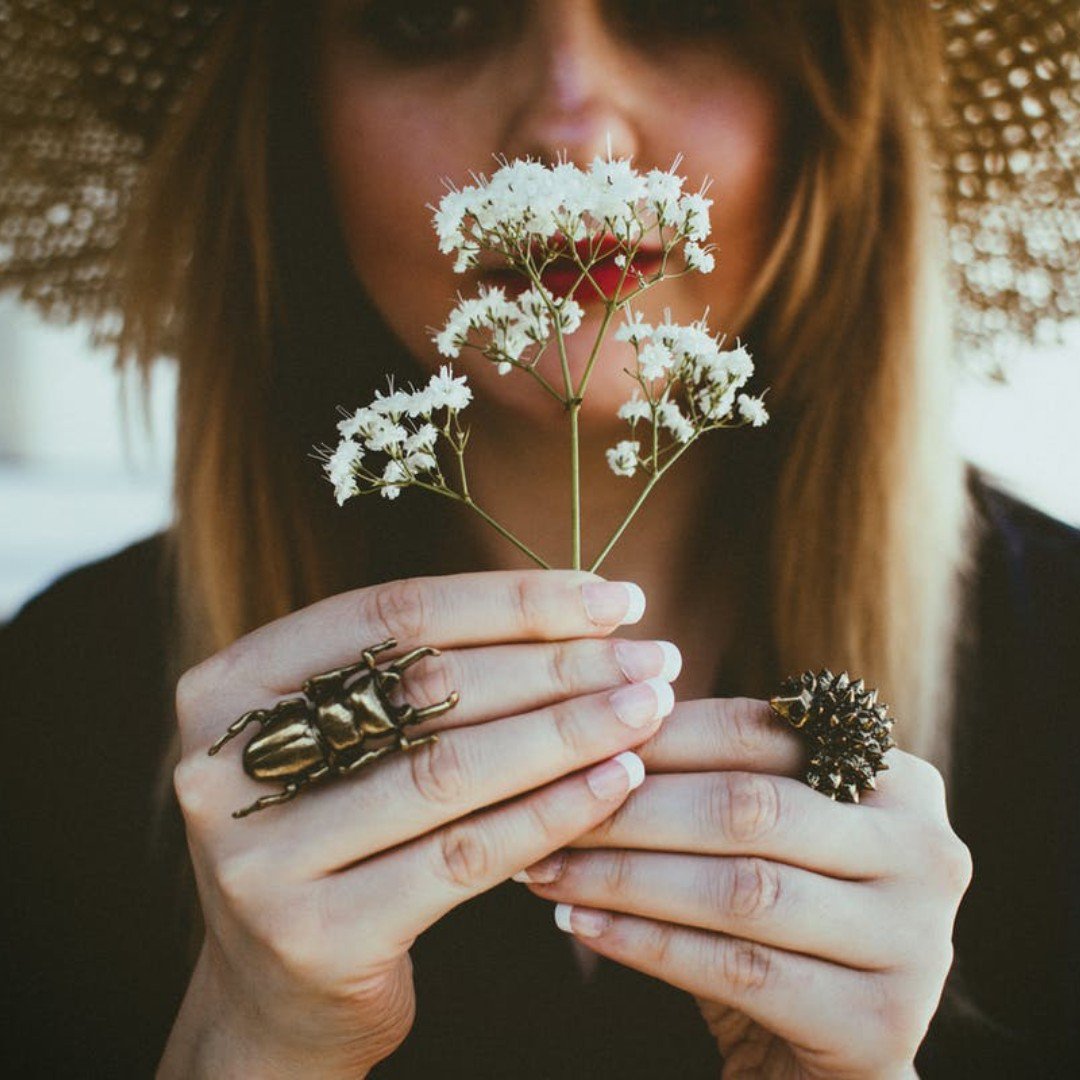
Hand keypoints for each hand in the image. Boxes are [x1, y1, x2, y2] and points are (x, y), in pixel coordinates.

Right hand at [160, 571, 679, 1077]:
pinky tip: (616, 782)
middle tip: (653, 656)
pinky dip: (551, 811)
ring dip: (569, 731)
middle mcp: (225, 762)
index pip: (392, 612)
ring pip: (449, 769)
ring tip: (649, 708)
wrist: (281, 991)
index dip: (513, 599)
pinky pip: (464, 855)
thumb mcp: (352, 740)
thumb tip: (584, 615)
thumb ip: (422, 676)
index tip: (614, 596)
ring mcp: (262, 855)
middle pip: (425, 687)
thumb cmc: (341, 832)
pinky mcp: (317, 933)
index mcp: (230, 686)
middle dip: (558, 664)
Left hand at [516, 695, 971, 1078]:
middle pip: (750, 808)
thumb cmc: (783, 919)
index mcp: (898, 778)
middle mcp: (924, 849)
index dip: (660, 734)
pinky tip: (584, 924)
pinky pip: (738, 969)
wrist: (836, 1053)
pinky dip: (648, 943)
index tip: (578, 740)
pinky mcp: (880, 1021)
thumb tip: (593, 731)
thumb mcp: (765, 838)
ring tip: (548, 868)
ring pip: (741, 888)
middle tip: (548, 806)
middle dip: (634, 807)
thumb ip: (712, 780)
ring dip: (627, 876)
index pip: (761, 733)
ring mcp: (915, 940)